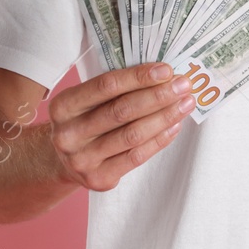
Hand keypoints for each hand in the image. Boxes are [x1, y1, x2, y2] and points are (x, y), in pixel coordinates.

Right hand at [48, 63, 195, 191]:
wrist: (66, 161)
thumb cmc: (85, 120)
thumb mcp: (86, 101)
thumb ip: (115, 88)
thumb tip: (161, 75)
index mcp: (63, 106)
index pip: (105, 86)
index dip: (138, 77)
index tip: (166, 70)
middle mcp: (68, 134)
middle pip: (122, 111)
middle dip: (158, 96)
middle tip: (183, 85)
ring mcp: (82, 160)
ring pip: (132, 135)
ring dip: (164, 117)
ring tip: (185, 104)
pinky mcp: (98, 179)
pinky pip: (136, 157)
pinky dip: (159, 140)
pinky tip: (174, 126)